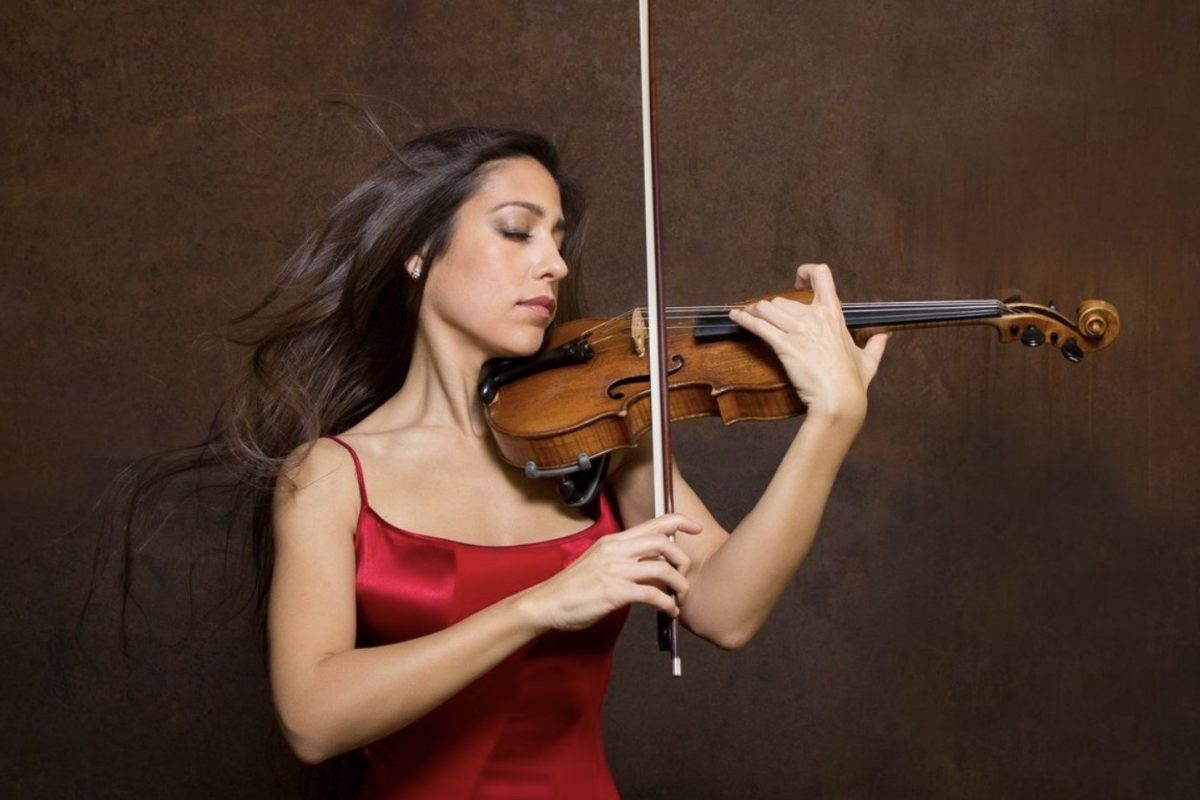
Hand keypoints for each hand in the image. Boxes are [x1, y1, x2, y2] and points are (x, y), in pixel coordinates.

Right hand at [522, 514, 701, 631]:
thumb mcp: (597, 562)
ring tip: (678, 598)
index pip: (653, 523)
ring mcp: (615, 571)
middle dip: (681, 560)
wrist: (547, 603)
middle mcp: (616, 551)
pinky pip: (653, 595)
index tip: (695, 528)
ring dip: (678, 585)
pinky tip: (668, 611)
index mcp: (613, 541)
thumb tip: (650, 565)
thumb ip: (622, 559)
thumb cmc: (572, 588)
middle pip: (662, 543)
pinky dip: (667, 604)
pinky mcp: (615, 592)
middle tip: (683, 577)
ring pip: (662, 570)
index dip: (679, 522)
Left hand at [729, 263, 887, 421]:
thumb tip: (883, 338)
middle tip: (765, 318)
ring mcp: (799, 330)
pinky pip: (759, 326)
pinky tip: (734, 317)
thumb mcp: (868, 361)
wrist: (839, 400)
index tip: (798, 280)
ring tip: (748, 316)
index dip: (807, 272)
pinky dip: (743, 319)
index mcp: (834, 315)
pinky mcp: (784, 345)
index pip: (822, 276)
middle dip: (772, 309)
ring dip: (755, 312)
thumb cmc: (853, 383)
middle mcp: (815, 317)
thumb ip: (875, 346)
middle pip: (783, 299)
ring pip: (767, 308)